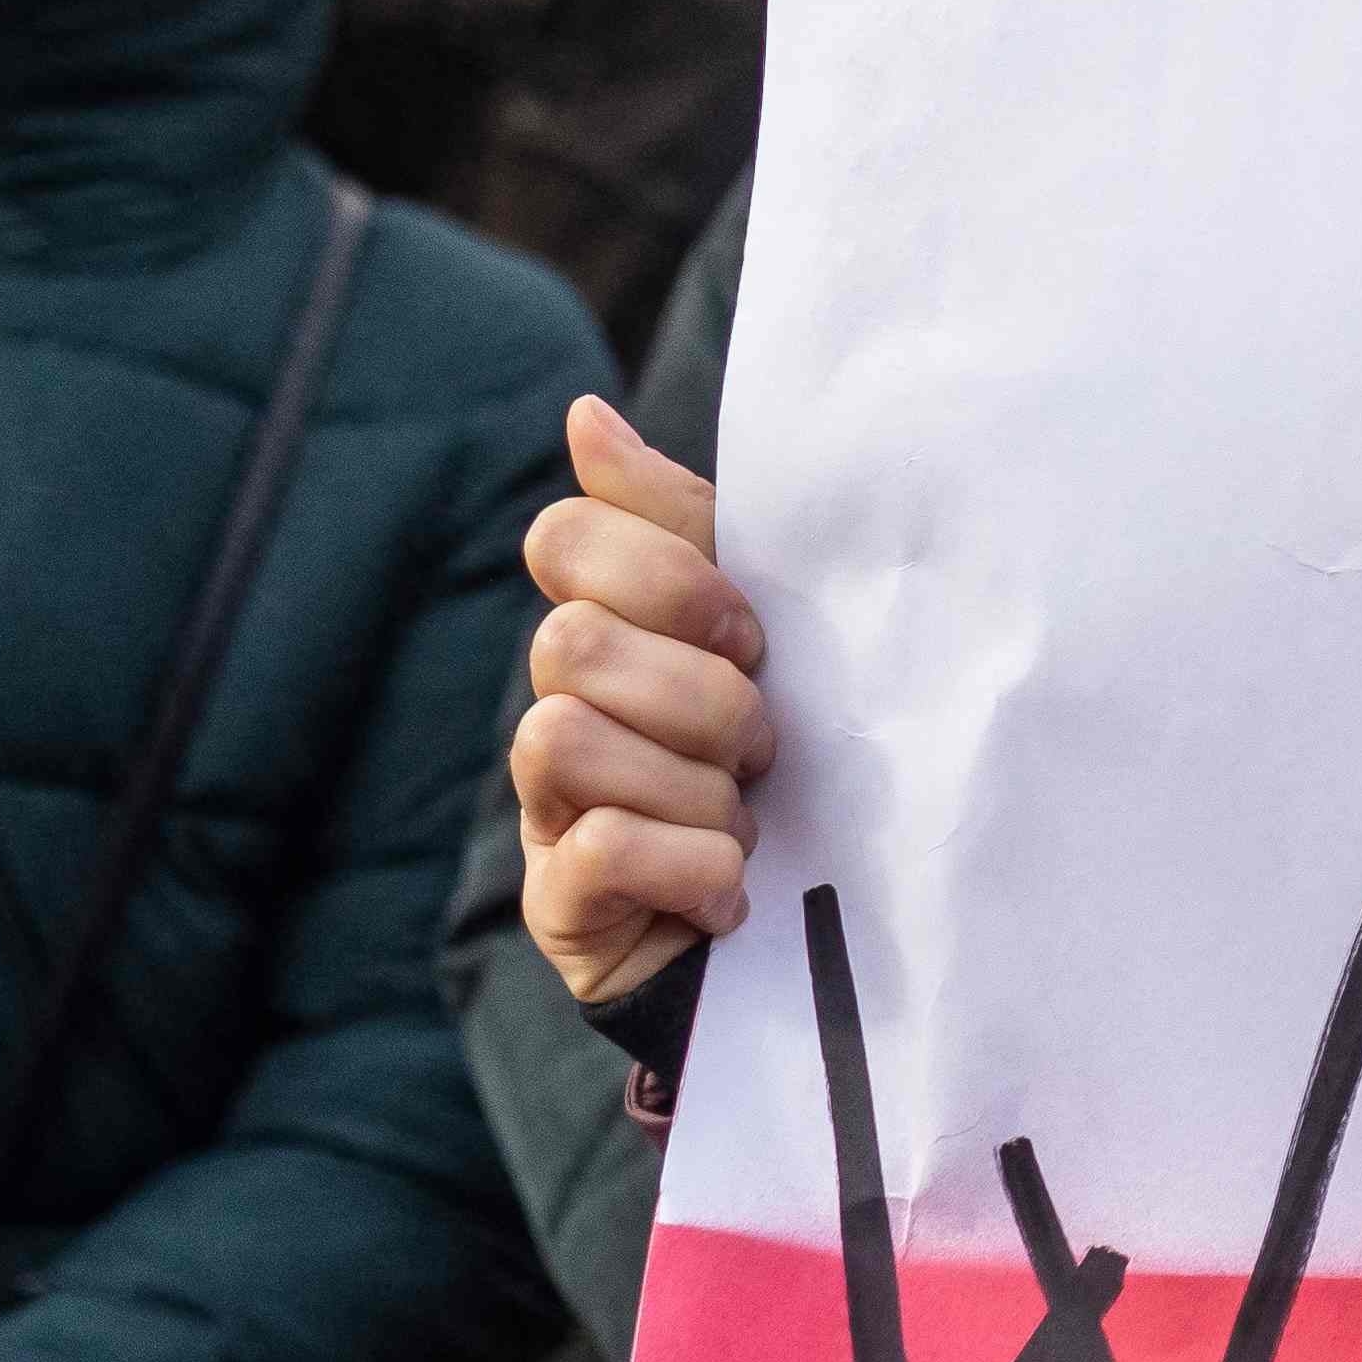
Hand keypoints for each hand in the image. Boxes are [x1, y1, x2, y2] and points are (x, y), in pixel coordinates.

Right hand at [514, 394, 767, 1008]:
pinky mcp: (560, 905)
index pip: (567, 538)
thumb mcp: (765, 641)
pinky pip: (597, 849)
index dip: (664, 576)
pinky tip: (731, 892)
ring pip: (568, 740)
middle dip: (700, 697)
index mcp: (612, 629)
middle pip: (570, 642)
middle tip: (763, 746)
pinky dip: (692, 869)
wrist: (814, 946)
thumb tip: (583, 415)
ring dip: (695, 791)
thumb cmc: (790, 771)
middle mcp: (559, 707)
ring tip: (743, 826)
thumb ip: (683, 527)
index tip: (748, 631)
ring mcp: (547, 809)